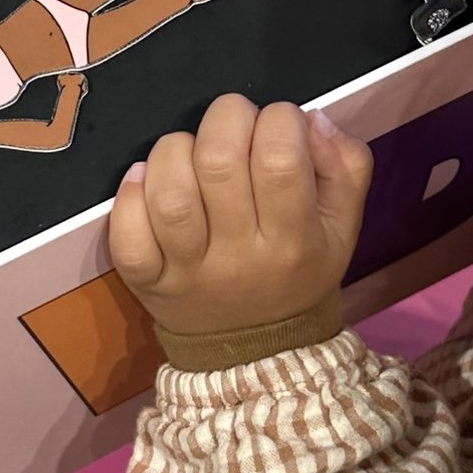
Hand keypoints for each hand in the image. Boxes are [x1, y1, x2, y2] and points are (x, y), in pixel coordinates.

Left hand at [109, 93, 372, 340]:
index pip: (281, 159)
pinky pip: (127, 236)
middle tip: (234, 125)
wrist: (257, 353)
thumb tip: (311, 119)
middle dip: (226, 119)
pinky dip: (129, 197)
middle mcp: (240, 257)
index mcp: (295, 239)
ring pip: (169, 193)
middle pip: (219, 162)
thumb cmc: (300, 270)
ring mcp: (188, 271)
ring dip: (175, 150)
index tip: (279, 123)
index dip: (279, 119)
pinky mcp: (147, 282)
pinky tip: (143, 181)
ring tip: (190, 153)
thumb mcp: (343, 225)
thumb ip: (345, 165)